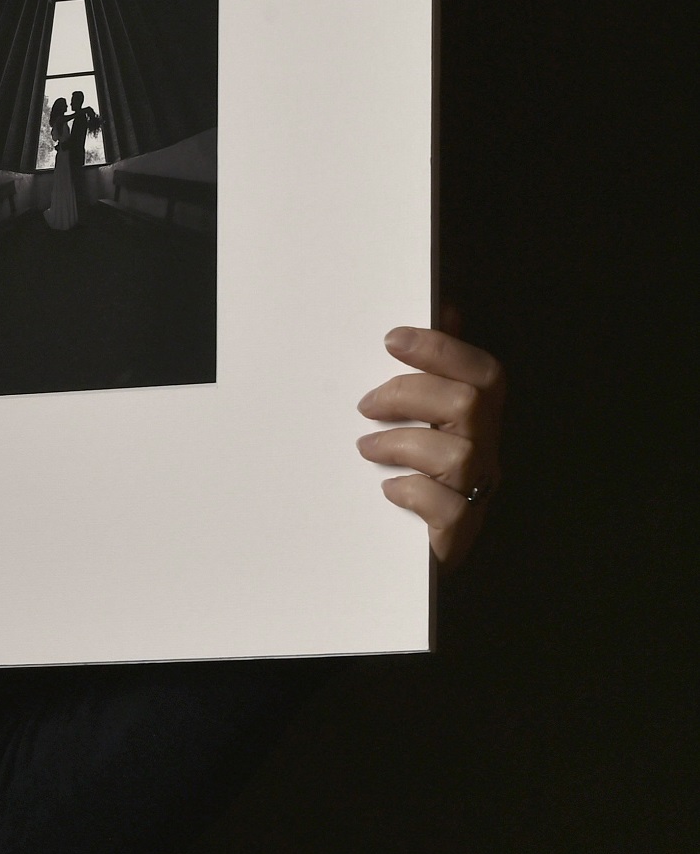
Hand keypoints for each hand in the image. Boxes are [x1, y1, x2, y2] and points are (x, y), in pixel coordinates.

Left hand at [357, 312, 505, 572]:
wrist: (423, 547)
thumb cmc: (422, 470)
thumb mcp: (426, 414)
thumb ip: (436, 366)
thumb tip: (448, 307)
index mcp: (482, 417)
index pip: (482, 372)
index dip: (441, 349)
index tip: (391, 339)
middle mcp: (488, 450)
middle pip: (468, 403)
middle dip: (408, 394)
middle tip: (364, 405)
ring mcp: (479, 489)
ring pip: (456, 454)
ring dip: (401, 444)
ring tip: (367, 448)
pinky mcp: (460, 529)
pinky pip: (448, 507)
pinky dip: (413, 493)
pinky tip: (390, 489)